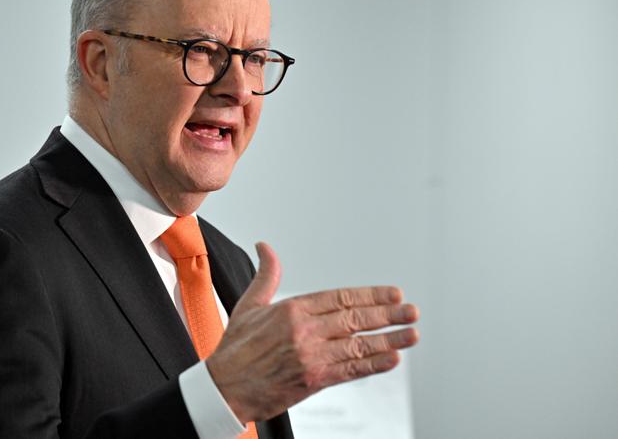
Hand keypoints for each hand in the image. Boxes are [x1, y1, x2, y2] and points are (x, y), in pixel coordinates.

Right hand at [206, 242, 418, 422]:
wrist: (224, 388)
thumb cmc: (235, 348)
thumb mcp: (249, 305)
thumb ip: (266, 275)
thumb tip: (265, 247)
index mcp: (291, 309)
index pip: (340, 297)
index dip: (370, 295)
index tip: (392, 293)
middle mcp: (304, 331)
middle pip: (355, 318)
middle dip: (387, 314)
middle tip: (410, 310)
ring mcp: (311, 356)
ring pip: (358, 344)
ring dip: (389, 339)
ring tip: (411, 334)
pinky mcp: (313, 380)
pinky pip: (350, 371)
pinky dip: (373, 365)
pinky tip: (391, 359)